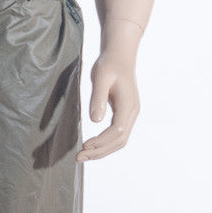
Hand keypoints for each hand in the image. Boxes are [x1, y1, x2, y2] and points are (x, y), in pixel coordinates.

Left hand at [76, 17, 141, 161]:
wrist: (119, 55)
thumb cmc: (109, 64)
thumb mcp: (100, 77)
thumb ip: (98, 98)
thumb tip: (95, 121)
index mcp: (128, 105)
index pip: (117, 132)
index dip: (101, 142)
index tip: (84, 146)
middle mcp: (132, 113)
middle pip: (119, 141)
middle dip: (100, 152)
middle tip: (79, 157)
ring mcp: (129, 114)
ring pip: (119, 141)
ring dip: (102, 150)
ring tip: (83, 155)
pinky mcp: (123, 114)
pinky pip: (116, 135)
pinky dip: (104, 144)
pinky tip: (91, 146)